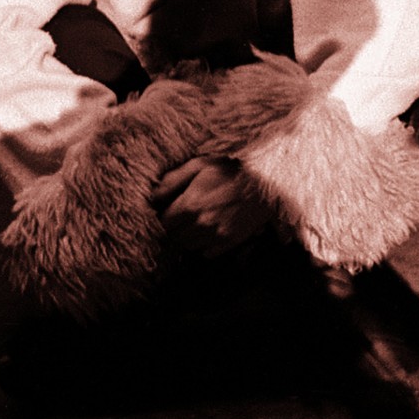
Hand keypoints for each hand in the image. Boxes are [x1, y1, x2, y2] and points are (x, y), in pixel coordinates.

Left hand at [151, 156, 273, 256]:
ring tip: (194, 223)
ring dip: (186, 238)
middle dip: (172, 229)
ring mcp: (217, 234)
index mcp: (191, 204)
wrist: (268, 181)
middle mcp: (202, 223)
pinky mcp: (230, 241)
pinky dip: (203, 245)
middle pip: (173, 237)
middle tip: (178, 218)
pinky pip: (206, 253)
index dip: (161, 219)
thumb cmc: (232, 169)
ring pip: (188, 246)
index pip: (162, 223)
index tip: (164, 213)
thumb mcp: (200, 165)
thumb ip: (172, 180)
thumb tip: (151, 197)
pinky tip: (208, 230)